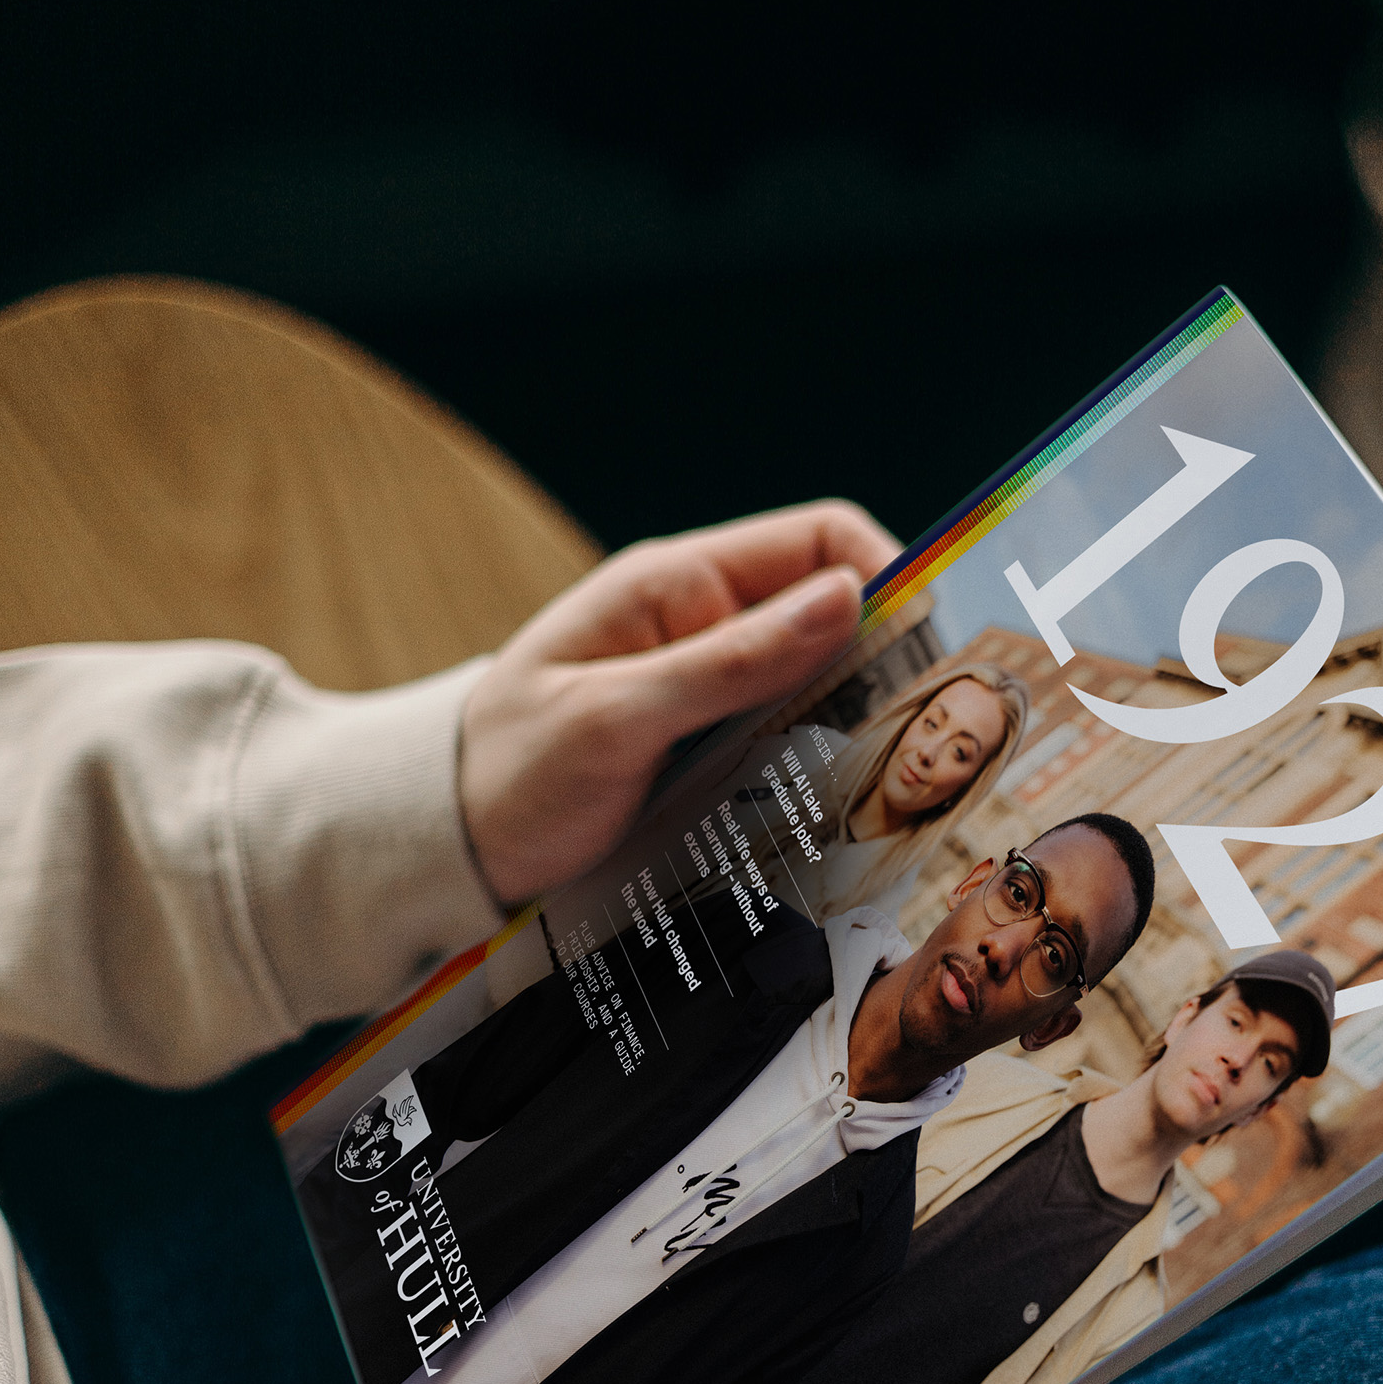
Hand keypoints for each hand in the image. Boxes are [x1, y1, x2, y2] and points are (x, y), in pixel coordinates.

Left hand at [459, 501, 899, 906]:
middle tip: (937, 732)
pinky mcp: (707, 744)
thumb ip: (731, 660)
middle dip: (890, 659)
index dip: (888, 576)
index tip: (932, 645)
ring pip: (821, 681)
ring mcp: (708, 685)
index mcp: (679, 584)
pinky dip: (821, 759)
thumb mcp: (617, 717)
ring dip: (860, 719)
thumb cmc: (511, 769)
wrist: (445, 842)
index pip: (820, 541)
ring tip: (900, 777)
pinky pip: (788, 734)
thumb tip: (848, 598)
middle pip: (835, 615)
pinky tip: (842, 804)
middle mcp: (704, 623)